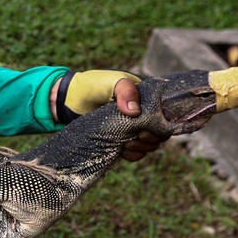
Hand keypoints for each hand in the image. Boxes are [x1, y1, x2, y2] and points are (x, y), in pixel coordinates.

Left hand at [52, 70, 167, 161]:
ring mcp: (134, 127)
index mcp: (148, 97)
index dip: (164, 123)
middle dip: (152, 137)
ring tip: (128, 144)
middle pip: (162, 131)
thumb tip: (135, 112)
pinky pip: (138, 152)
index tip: (147, 127)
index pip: (168, 113)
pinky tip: (125, 152)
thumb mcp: (110, 82)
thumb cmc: (92, 85)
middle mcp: (145, 113)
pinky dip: (135, 154)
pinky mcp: (123, 140)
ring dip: (144, 147)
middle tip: (137, 137)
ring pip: (151, 143)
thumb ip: (125, 91)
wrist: (68, 101)